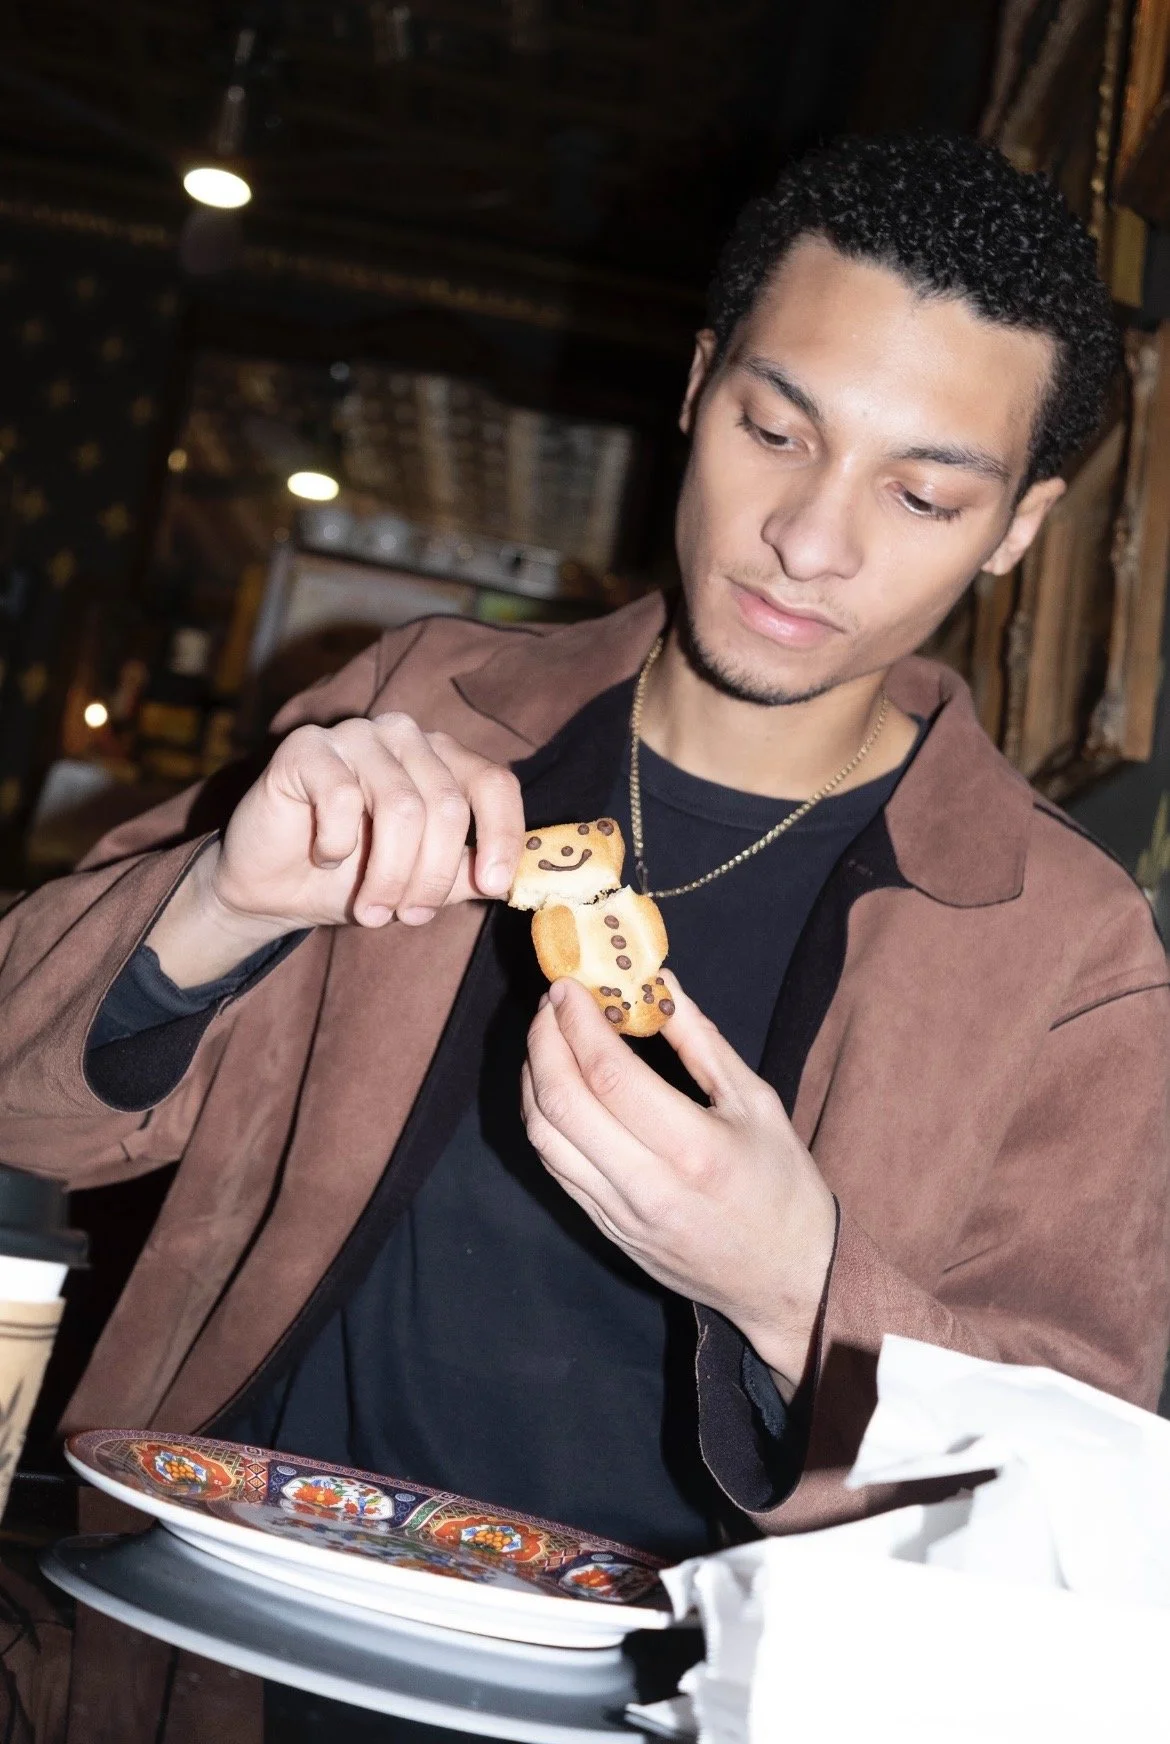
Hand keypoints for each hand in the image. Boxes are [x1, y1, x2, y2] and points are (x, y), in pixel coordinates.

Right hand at [149, 714, 524, 985]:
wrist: (270, 888)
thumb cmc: (351, 879)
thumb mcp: (420, 883)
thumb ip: (466, 874)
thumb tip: (515, 880)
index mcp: (441, 759)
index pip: (493, 783)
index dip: (501, 835)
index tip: (492, 886)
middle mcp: (404, 736)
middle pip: (447, 805)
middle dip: (431, 876)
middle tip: (409, 916)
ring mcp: (356, 735)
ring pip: (401, 807)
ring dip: (389, 874)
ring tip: (371, 910)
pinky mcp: (307, 746)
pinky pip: (342, 797)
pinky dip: (338, 844)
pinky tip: (325, 857)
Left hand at [521, 976, 836, 1396]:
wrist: (788, 1281)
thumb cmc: (783, 1186)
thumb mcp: (756, 1102)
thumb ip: (701, 1040)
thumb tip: (657, 984)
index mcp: (694, 1150)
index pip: (610, 1076)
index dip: (578, 1024)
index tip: (569, 987)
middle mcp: (648, 1186)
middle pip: (563, 1104)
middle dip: (544, 1043)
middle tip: (551, 1004)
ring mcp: (620, 1215)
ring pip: (545, 1138)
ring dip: (533, 1079)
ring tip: (547, 1038)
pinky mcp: (607, 1230)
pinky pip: (555, 1167)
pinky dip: (542, 1118)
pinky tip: (553, 1087)